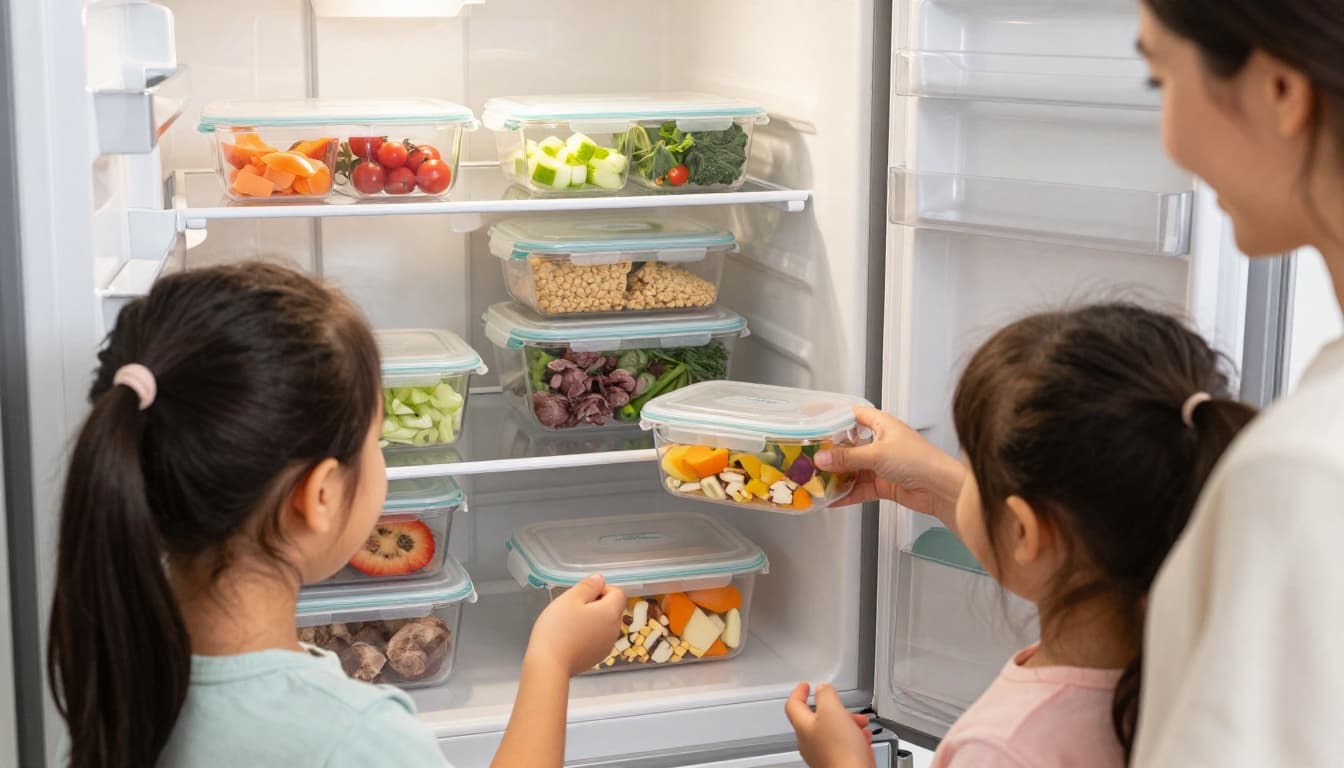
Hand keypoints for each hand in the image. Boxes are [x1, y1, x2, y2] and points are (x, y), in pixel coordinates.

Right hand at [527, 574, 625, 676]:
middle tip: (573, 609)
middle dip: (596, 605)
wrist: (549, 665)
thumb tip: (600, 580)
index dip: (602, 589)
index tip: (582, 595)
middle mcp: (615, 630)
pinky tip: (571, 639)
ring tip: (570, 624)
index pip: (618, 593)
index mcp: (611, 613)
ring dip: (593, 620)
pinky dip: (589, 635)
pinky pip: (598, 639)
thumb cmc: (558, 628)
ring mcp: (607, 646)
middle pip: (613, 609)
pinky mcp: (597, 657)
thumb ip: (588, 586)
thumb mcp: (569, 599)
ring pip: (605, 625)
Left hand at [785, 683, 874, 767]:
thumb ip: (825, 695)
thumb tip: (822, 688)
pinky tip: (864, 739)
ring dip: (847, 723)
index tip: (805, 686)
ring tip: (860, 724)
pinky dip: (854, 738)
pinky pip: (843, 746)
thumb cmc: (840, 751)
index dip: (799, 692)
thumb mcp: (832, 711)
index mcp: (804, 727)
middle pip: (817, 719)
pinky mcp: (836, 763)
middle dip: (834, 709)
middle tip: (844, 707)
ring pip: (832, 731)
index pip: (793, 705)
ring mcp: (822, 754)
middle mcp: (810, 742)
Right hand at [817, 407, 963, 517]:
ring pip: (852, 469)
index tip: (814, 420)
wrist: (941, 488)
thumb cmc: (920, 460)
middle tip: (810, 457)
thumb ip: (847, 458)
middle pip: (849, 445)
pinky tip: (833, 499)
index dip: (834, 416)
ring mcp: (882, 464)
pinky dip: (847, 493)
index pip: (852, 415)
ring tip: (817, 481)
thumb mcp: (877, 454)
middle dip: (831, 453)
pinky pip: (859, 488)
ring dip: (837, 476)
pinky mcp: (884, 484)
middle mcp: (881, 442)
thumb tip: (822, 458)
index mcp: (882, 424)